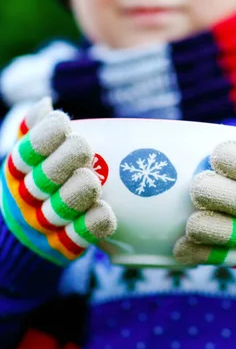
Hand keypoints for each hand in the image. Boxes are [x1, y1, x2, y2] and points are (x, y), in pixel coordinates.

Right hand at [0, 98, 115, 266]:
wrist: (30, 229)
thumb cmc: (39, 177)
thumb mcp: (32, 153)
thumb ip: (37, 127)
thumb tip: (45, 103)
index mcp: (19, 169)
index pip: (28, 151)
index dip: (46, 136)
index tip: (64, 124)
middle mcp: (28, 197)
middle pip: (45, 178)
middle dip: (67, 159)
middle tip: (84, 148)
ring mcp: (45, 223)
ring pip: (63, 207)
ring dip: (80, 192)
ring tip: (93, 181)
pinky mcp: (65, 245)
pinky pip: (81, 235)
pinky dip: (95, 222)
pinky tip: (104, 211)